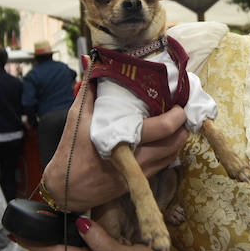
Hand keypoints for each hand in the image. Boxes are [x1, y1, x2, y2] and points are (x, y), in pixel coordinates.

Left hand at [17, 217, 174, 250]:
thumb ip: (100, 241)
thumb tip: (79, 222)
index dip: (33, 244)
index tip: (14, 234)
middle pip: (55, 246)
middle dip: (37, 235)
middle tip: (21, 219)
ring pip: (67, 240)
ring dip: (52, 230)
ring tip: (40, 216)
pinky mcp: (106, 245)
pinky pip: (82, 235)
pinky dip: (71, 226)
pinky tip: (71, 217)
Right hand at [41, 82, 188, 211]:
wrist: (66, 189)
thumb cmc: (71, 150)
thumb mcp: (76, 117)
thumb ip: (88, 89)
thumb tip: (91, 61)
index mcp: (123, 141)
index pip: (162, 128)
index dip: (177, 115)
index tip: (180, 102)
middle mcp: (137, 159)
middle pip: (175, 142)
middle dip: (184, 125)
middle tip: (182, 109)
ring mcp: (140, 172)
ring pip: (173, 154)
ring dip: (179, 137)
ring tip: (178, 122)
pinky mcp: (139, 180)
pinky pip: (165, 164)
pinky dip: (170, 150)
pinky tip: (168, 138)